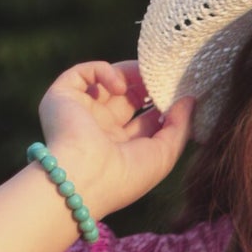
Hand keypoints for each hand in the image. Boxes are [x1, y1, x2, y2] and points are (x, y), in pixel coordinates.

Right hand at [38, 59, 193, 220]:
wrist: (85, 179)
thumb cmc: (126, 176)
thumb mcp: (164, 154)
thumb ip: (180, 126)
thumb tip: (189, 99)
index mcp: (120, 148)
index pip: (144, 119)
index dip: (162, 104)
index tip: (180, 93)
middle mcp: (99, 130)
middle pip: (126, 97)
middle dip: (147, 85)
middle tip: (165, 76)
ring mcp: (80, 113)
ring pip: (106, 81)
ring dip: (129, 74)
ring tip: (147, 75)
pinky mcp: (62, 97)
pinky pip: (84, 73)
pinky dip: (104, 71)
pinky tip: (119, 86)